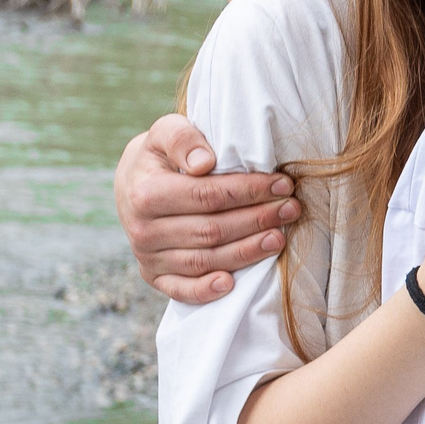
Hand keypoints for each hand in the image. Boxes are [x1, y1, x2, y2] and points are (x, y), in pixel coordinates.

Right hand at [117, 114, 299, 302]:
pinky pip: (182, 290)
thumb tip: (204, 163)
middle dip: (257, 219)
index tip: (283, 184)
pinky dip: (206, 290)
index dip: (249, 191)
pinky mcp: (154, 276)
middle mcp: (143, 230)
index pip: (207, 196)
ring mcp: (148, 257)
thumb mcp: (165, 133)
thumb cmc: (160, 156)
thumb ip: (182, 138)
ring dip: (246, 251)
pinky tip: (233, 283)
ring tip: (280, 238)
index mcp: (145, 194)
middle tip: (292, 209)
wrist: (133, 184)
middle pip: (212, 230)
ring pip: (204, 260)